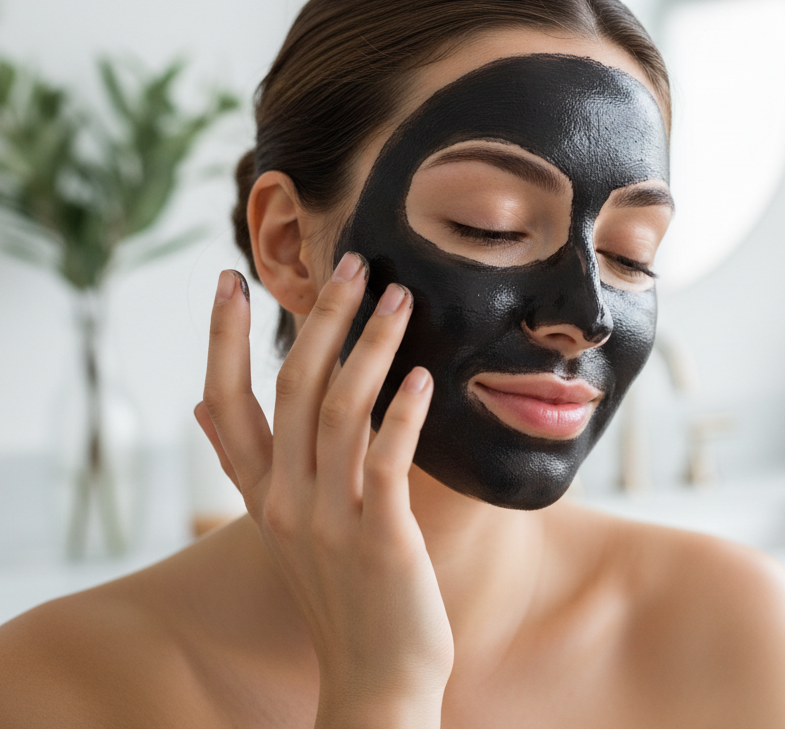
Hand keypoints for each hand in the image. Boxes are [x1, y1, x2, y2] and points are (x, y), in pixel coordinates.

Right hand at [195, 254, 452, 727]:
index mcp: (262, 495)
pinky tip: (424, 377)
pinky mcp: (380, 539)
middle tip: (351, 263)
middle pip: (291, 388)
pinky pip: (388, 461)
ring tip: (401, 298)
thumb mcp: (282, 528)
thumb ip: (250, 465)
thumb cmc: (341, 594)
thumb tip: (203, 405)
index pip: (226, 402)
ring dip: (371, 347)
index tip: (228, 277)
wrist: (375, 679)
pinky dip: (404, 414)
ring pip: (342, 410)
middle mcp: (286, 502)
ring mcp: (330, 520)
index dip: (223, 338)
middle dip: (320, 318)